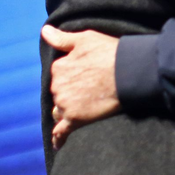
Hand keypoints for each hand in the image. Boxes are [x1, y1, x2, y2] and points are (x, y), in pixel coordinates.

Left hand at [41, 25, 121, 150]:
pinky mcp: (75, 119)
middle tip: (89, 89)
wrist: (130, 72)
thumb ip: (62, 38)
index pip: (59, 73)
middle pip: (59, 92)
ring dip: (67, 110)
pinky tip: (59, 143)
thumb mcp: (86, 38)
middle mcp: (57, 86)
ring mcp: (65, 104)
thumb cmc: (110, 52)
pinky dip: (59, 138)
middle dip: (69, 91)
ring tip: (83, 108)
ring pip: (60, 110)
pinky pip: (62, 131)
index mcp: (59, 67)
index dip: (72, 73)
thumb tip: (44, 31)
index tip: (85, 73)